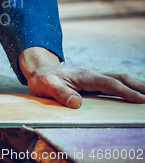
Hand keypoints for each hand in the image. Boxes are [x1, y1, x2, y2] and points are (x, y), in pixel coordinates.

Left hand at [19, 47, 144, 108]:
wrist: (40, 69)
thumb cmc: (43, 79)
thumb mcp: (46, 86)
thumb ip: (60, 93)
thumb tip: (76, 103)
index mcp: (84, 76)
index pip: (109, 83)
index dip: (125, 91)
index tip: (141, 99)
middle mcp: (92, 74)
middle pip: (120, 77)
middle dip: (139, 85)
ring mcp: (94, 76)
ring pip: (120, 78)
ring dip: (136, 84)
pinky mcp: (94, 81)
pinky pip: (115, 82)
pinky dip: (128, 86)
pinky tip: (136, 92)